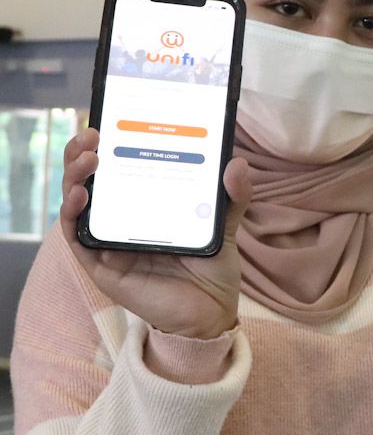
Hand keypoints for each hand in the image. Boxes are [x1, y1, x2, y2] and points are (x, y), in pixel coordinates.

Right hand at [58, 128, 252, 339]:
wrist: (212, 312)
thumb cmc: (212, 268)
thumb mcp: (225, 225)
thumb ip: (233, 196)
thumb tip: (237, 163)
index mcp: (144, 206)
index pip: (117, 170)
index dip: (106, 146)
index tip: (108, 121)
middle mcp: (121, 222)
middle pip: (90, 182)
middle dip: (82, 155)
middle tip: (92, 134)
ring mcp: (109, 243)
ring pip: (77, 206)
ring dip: (74, 178)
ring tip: (86, 158)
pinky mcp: (103, 267)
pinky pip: (78, 239)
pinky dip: (73, 216)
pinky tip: (81, 196)